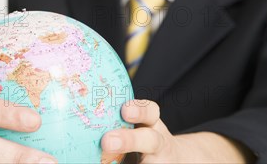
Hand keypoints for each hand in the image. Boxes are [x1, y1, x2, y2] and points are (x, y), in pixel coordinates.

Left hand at [100, 99, 252, 162]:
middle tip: (106, 142)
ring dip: (137, 158)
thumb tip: (86, 111)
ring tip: (111, 158)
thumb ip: (118, 120)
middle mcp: (158, 144)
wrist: (180, 161)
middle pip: (149, 139)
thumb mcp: (136, 126)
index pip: (148, 112)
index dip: (139, 109)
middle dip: (128, 139)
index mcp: (151, 125)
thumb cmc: (144, 142)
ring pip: (150, 163)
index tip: (124, 109)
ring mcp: (160, 161)